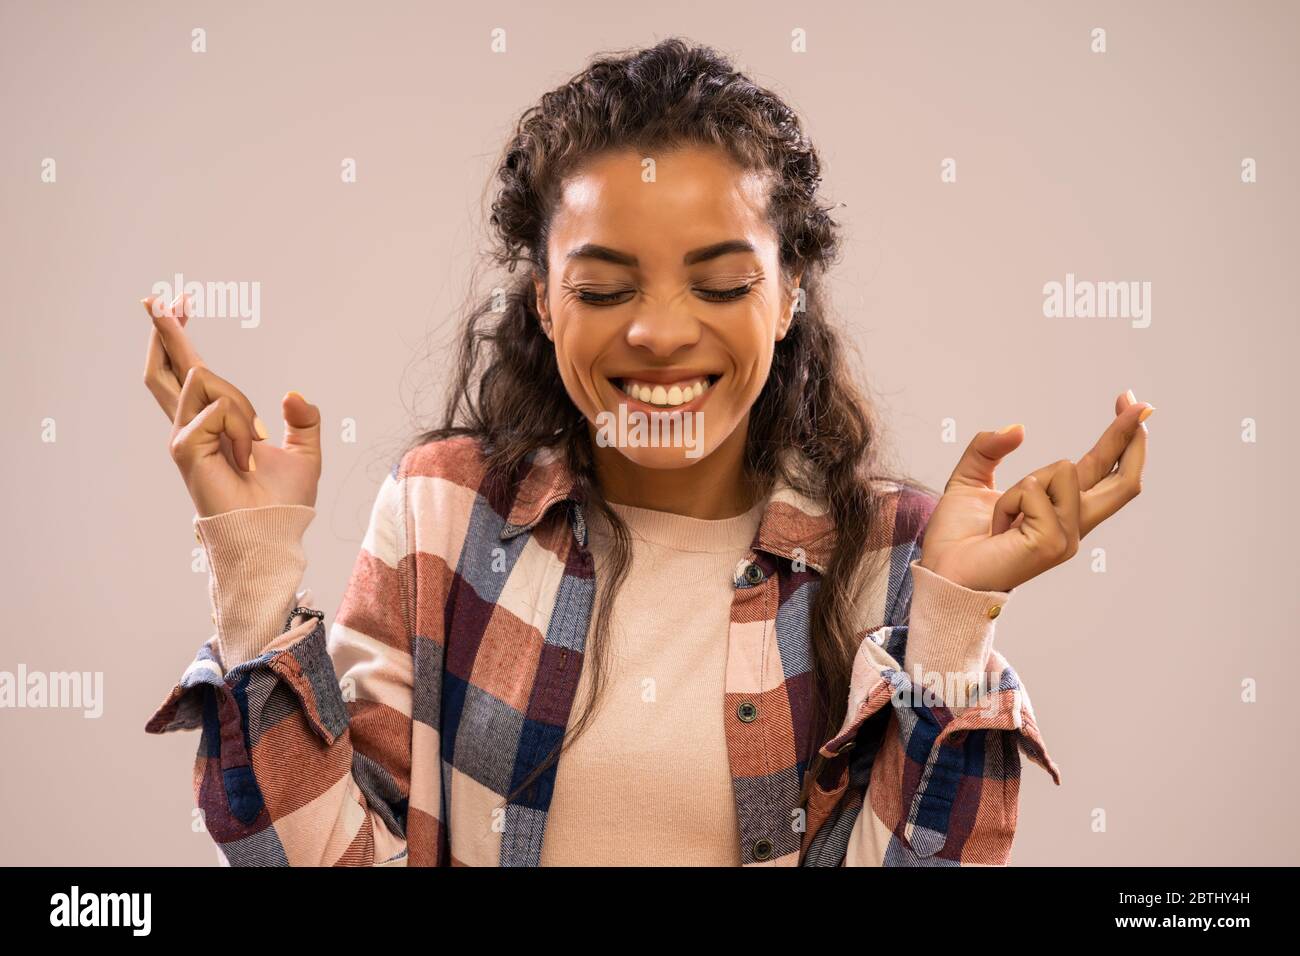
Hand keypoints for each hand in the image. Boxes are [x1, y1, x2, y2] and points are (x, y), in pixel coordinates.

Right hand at [140, 293, 321, 517]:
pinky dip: (242, 427)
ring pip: (207, 379)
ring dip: (242, 404)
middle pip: (164, 369)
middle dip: (165, 330)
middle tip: (160, 298)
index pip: (187, 371)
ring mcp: (183, 435)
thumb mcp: (305, 452)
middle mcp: (190, 426)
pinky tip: (246, 457)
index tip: (174, 303)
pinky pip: (219, 409)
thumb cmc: (284, 501)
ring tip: (255, 443)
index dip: (178, 337)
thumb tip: (294, 396)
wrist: (274, 530)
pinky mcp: (184, 447)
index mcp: (213, 423)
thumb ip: (302, 421)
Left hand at [918, 390, 1151, 591]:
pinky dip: (1007, 501)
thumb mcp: (969, 479)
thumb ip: (988, 449)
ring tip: (1002, 515)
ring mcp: (1068, 537)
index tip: (1130, 402)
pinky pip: (1033, 491)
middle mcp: (1073, 524)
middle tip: (1139, 401)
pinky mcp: (1055, 543)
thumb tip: (1019, 428)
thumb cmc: (956, 536)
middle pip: (1124, 480)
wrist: (942, 571)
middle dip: (1130, 435)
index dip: (1120, 436)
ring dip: (1022, 482)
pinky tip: (999, 529)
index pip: (1102, 468)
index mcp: (1060, 509)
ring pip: (1064, 470)